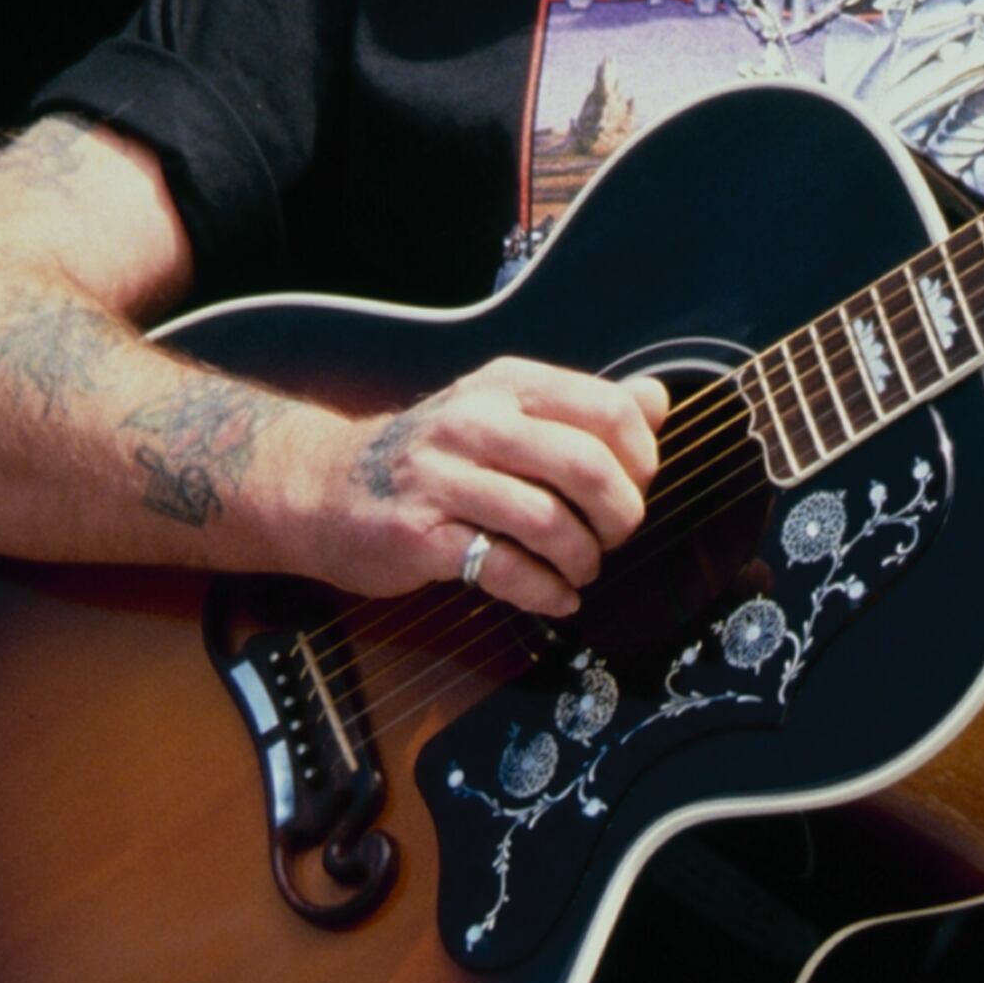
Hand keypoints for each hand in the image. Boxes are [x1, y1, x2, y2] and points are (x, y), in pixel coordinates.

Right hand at [289, 357, 668, 612]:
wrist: (325, 486)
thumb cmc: (435, 456)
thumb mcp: (504, 411)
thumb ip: (581, 408)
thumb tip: (658, 400)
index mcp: (507, 385)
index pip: (608, 410)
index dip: (641, 459)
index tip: (636, 488)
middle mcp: (475, 421)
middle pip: (586, 466)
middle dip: (619, 515)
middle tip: (616, 537)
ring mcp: (442, 478)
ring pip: (548, 521)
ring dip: (583, 558)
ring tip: (581, 569)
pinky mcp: (419, 535)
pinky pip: (505, 568)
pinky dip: (546, 591)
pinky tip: (556, 597)